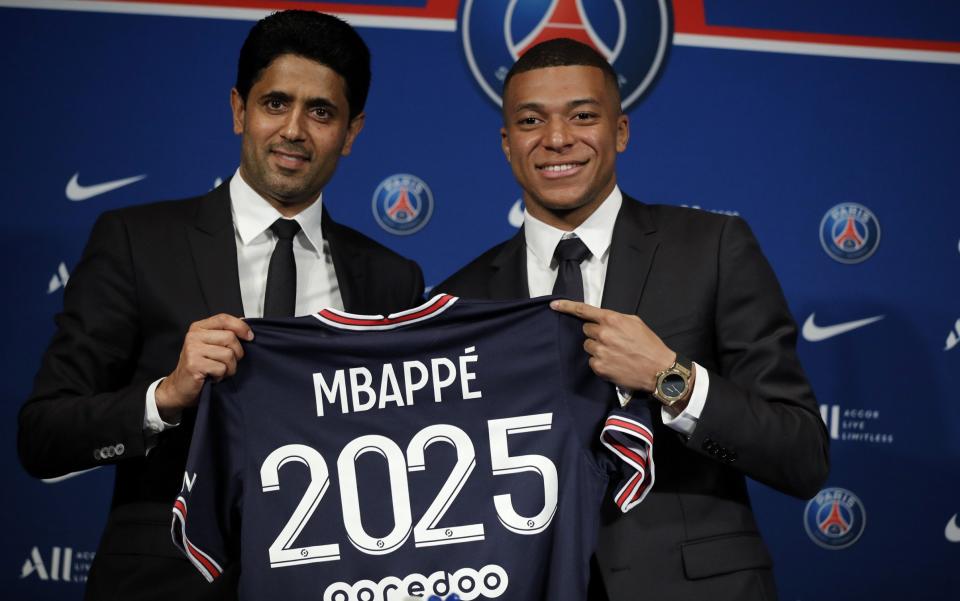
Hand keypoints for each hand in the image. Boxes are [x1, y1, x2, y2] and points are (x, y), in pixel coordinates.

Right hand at [155, 314, 252, 420]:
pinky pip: (221, 368)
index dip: (241, 327)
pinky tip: (212, 376)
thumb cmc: (199, 366)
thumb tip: (246, 328)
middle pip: (230, 337)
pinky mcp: (194, 364)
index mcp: (199, 328)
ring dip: (229, 367)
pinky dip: (221, 376)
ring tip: (219, 370)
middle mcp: (194, 336)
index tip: (249, 337)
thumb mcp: (211, 345)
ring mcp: (193, 350)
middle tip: (228, 362)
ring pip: (228, 354)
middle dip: (237, 353)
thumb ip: (224, 334)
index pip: (224, 319)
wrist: (181, 386)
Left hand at [550, 300, 674, 392]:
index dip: (566, 306)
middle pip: (586, 330)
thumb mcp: (635, 323)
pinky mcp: (599, 367)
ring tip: (615, 353)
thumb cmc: (649, 345)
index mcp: (612, 319)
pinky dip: (600, 362)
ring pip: (588, 346)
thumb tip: (602, 319)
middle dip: (595, 333)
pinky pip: (592, 360)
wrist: (659, 370)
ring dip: (597, 348)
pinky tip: (614, 363)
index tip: (553, 305)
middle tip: (611, 340)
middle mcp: (603, 334)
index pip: (583, 310)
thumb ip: (615, 319)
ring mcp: (600, 351)